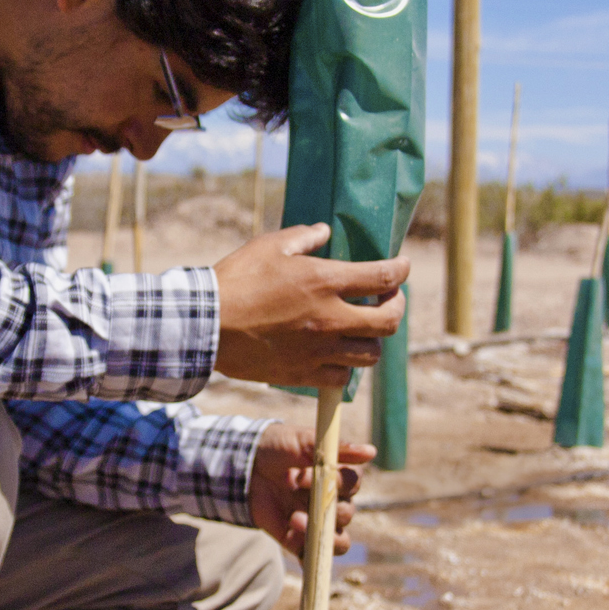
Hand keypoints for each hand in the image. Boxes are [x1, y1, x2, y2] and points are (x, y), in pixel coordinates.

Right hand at [212, 225, 409, 388]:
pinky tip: (336, 355)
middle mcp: (330, 318)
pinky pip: (342, 378)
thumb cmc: (236, 280)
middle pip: (389, 321)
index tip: (402, 267)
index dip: (401, 270)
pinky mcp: (304, 374)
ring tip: (362, 330)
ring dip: (372, 339)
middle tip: (389, 300)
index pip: (383, 277)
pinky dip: (345, 367)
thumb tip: (324, 232)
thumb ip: (303, 237)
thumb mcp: (269, 247)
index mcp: (325, 282)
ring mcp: (319, 350)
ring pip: (371, 354)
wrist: (206, 326)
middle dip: (397, 307)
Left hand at [248, 421, 375, 555]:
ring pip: (338, 540)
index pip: (353, 485)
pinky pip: (312, 555)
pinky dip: (307, 554)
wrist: (243, 464)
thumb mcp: (303, 440)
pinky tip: (292, 540)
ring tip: (295, 520)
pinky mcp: (298, 538)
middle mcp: (332, 501)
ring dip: (321, 534)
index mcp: (337, 476)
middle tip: (293, 490)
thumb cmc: (277, 447)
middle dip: (323, 507)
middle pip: (347, 513)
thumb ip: (337, 448)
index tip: (303, 474)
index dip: (334, 482)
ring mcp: (316, 521)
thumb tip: (371, 452)